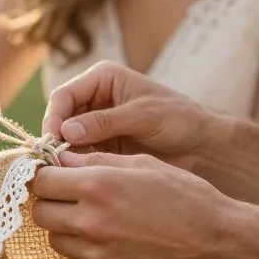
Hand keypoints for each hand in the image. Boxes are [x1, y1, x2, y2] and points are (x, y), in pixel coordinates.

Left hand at [29, 151, 247, 258]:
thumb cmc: (186, 197)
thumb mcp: (143, 164)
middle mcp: (91, 222)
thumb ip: (96, 160)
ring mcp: (97, 255)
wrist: (219, 245)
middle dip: (50, 201)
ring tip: (92, 217)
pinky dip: (81, 251)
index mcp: (98, 186)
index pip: (41, 181)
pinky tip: (106, 239)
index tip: (52, 174)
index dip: (44, 175)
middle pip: (40, 212)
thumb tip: (61, 158)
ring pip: (55, 239)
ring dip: (65, 227)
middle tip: (69, 195)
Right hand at [42, 61, 234, 171]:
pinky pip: (80, 156)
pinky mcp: (102, 147)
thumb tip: (66, 132)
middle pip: (60, 118)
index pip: (64, 95)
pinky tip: (79, 179)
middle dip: (55, 139)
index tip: (53, 141)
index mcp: (103, 79)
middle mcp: (94, 100)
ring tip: (65, 173)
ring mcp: (96, 125)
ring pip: (66, 140)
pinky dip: (76, 166)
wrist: (204, 146)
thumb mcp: (144, 115)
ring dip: (63, 155)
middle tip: (53, 162)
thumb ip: (105, 122)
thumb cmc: (180, 119)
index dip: (54, 117)